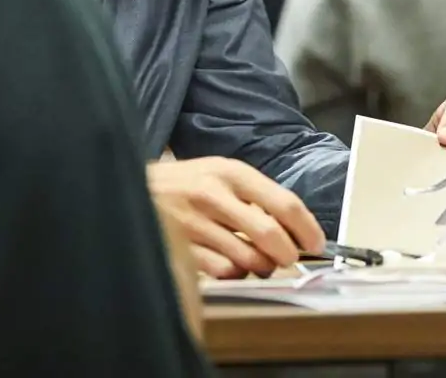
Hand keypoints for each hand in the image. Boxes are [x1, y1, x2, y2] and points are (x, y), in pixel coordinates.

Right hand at [147, 156, 324, 278]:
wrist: (129, 186)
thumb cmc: (183, 183)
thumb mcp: (219, 175)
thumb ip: (253, 196)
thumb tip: (292, 228)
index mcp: (231, 172)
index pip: (284, 202)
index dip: (307, 227)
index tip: (317, 242)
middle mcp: (214, 194)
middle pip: (269, 234)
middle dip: (287, 254)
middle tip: (289, 259)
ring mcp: (195, 222)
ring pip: (248, 257)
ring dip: (261, 266)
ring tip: (258, 261)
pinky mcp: (181, 247)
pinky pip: (222, 271)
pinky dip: (234, 273)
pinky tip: (229, 263)